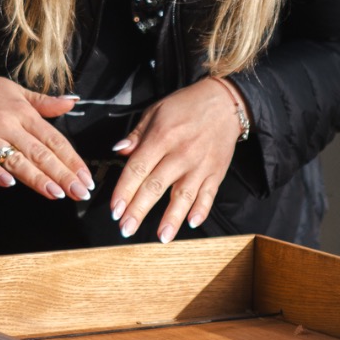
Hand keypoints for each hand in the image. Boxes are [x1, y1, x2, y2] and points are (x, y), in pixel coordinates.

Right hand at [0, 49, 94, 200]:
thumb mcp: (13, 89)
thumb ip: (42, 102)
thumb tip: (71, 101)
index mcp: (22, 111)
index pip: (54, 140)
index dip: (72, 160)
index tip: (86, 177)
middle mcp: (7, 123)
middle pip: (40, 153)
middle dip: (64, 175)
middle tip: (81, 193)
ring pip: (16, 160)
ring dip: (38, 179)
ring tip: (57, 194)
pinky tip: (10, 185)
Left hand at [110, 77, 245, 240]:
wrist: (224, 102)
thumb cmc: (186, 106)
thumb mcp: (156, 111)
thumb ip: (136, 135)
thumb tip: (118, 151)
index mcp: (161, 137)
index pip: (138, 168)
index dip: (124, 191)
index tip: (115, 209)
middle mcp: (180, 153)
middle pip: (156, 186)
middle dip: (139, 210)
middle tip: (126, 229)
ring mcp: (200, 165)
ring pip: (183, 195)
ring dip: (171, 218)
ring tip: (161, 237)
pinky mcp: (216, 172)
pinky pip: (208, 194)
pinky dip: (201, 209)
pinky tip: (192, 223)